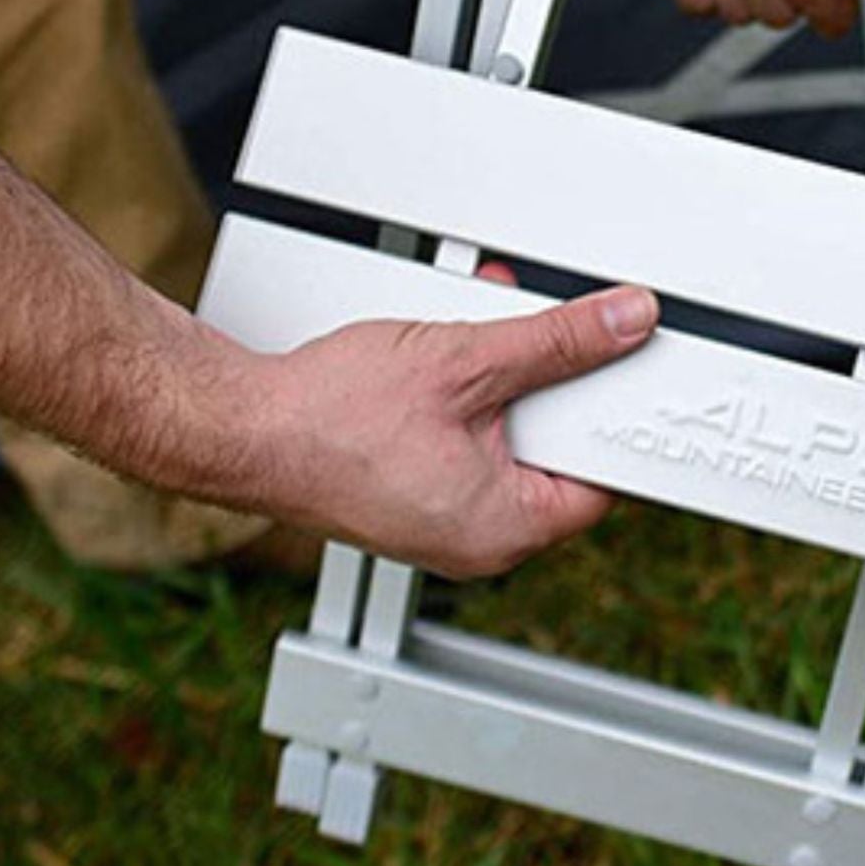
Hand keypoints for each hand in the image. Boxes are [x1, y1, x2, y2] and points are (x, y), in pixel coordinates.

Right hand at [240, 282, 658, 578]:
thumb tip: (625, 325)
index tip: (622, 367)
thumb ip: (559, 342)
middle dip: (545, 381)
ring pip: (503, 440)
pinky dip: (461, 399)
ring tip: (468, 344)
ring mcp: (443, 522)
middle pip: (554, 449)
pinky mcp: (412, 497)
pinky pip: (462, 446)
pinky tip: (437, 364)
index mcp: (509, 527)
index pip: (605, 473)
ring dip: (498, 380)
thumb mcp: (467, 360)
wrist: (239, 426)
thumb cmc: (329, 417)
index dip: (611, 413)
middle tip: (532, 336)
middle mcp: (480, 540)